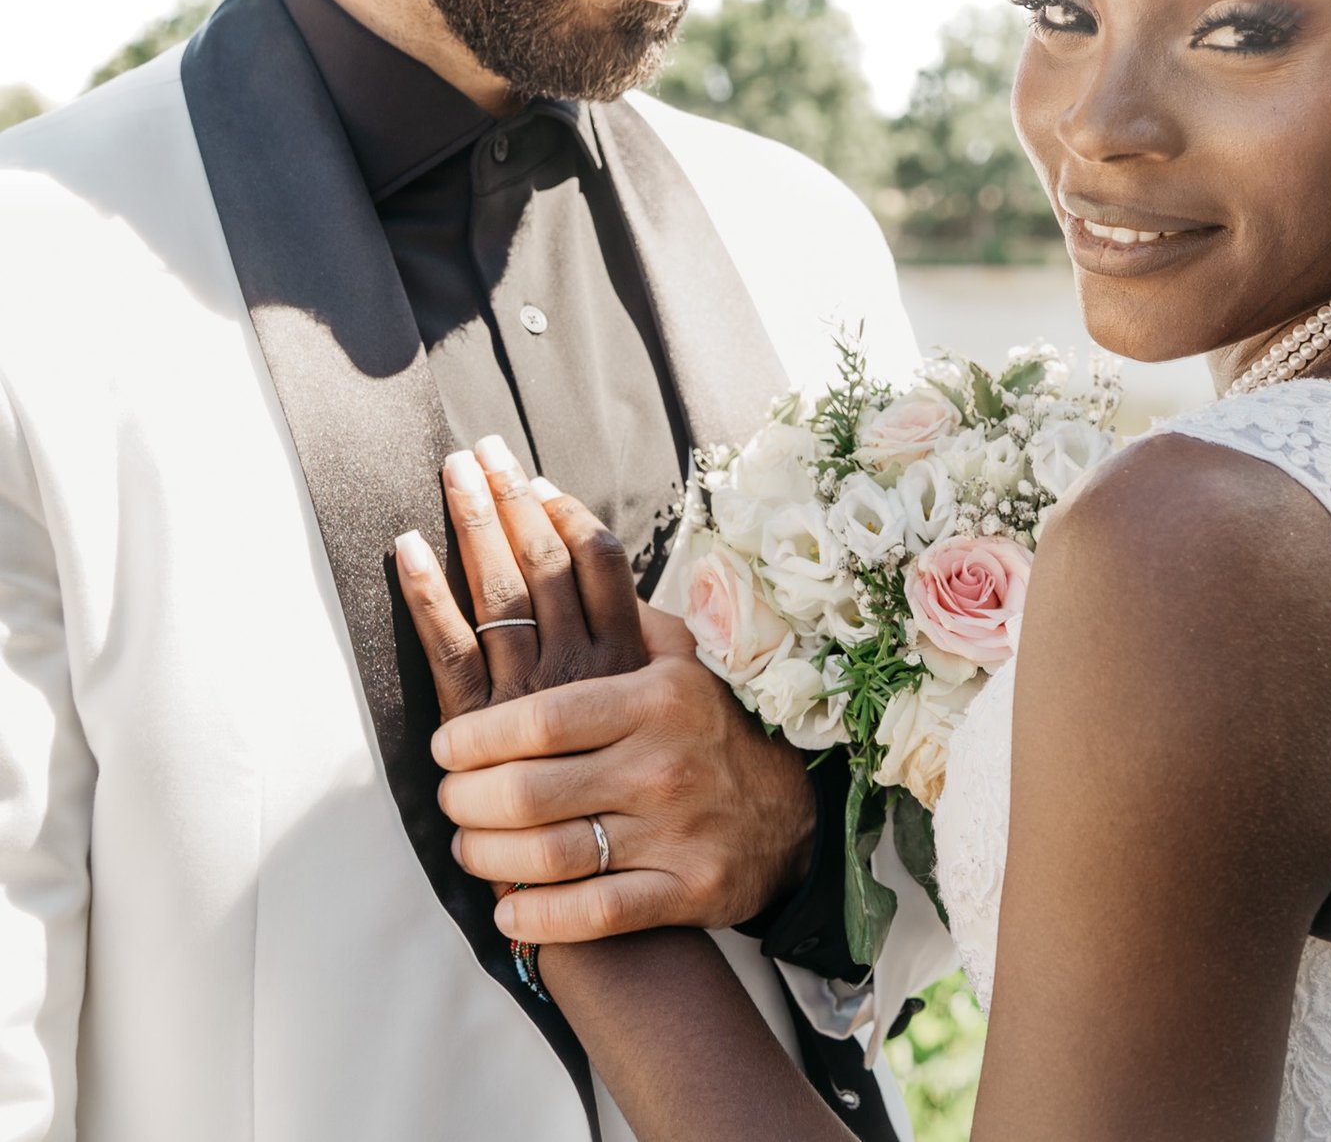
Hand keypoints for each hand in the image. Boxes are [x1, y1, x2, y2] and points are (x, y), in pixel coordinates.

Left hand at [394, 436, 815, 943]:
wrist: (784, 814)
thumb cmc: (701, 727)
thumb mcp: (671, 656)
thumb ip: (611, 600)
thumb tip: (546, 514)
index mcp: (655, 697)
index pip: (542, 718)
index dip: (477, 736)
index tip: (444, 745)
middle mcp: (664, 763)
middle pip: (531, 790)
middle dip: (468, 801)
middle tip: (449, 799)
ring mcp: (675, 832)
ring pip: (551, 855)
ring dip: (490, 857)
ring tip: (468, 846)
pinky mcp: (685, 891)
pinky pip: (593, 915)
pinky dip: (538, 918)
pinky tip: (507, 911)